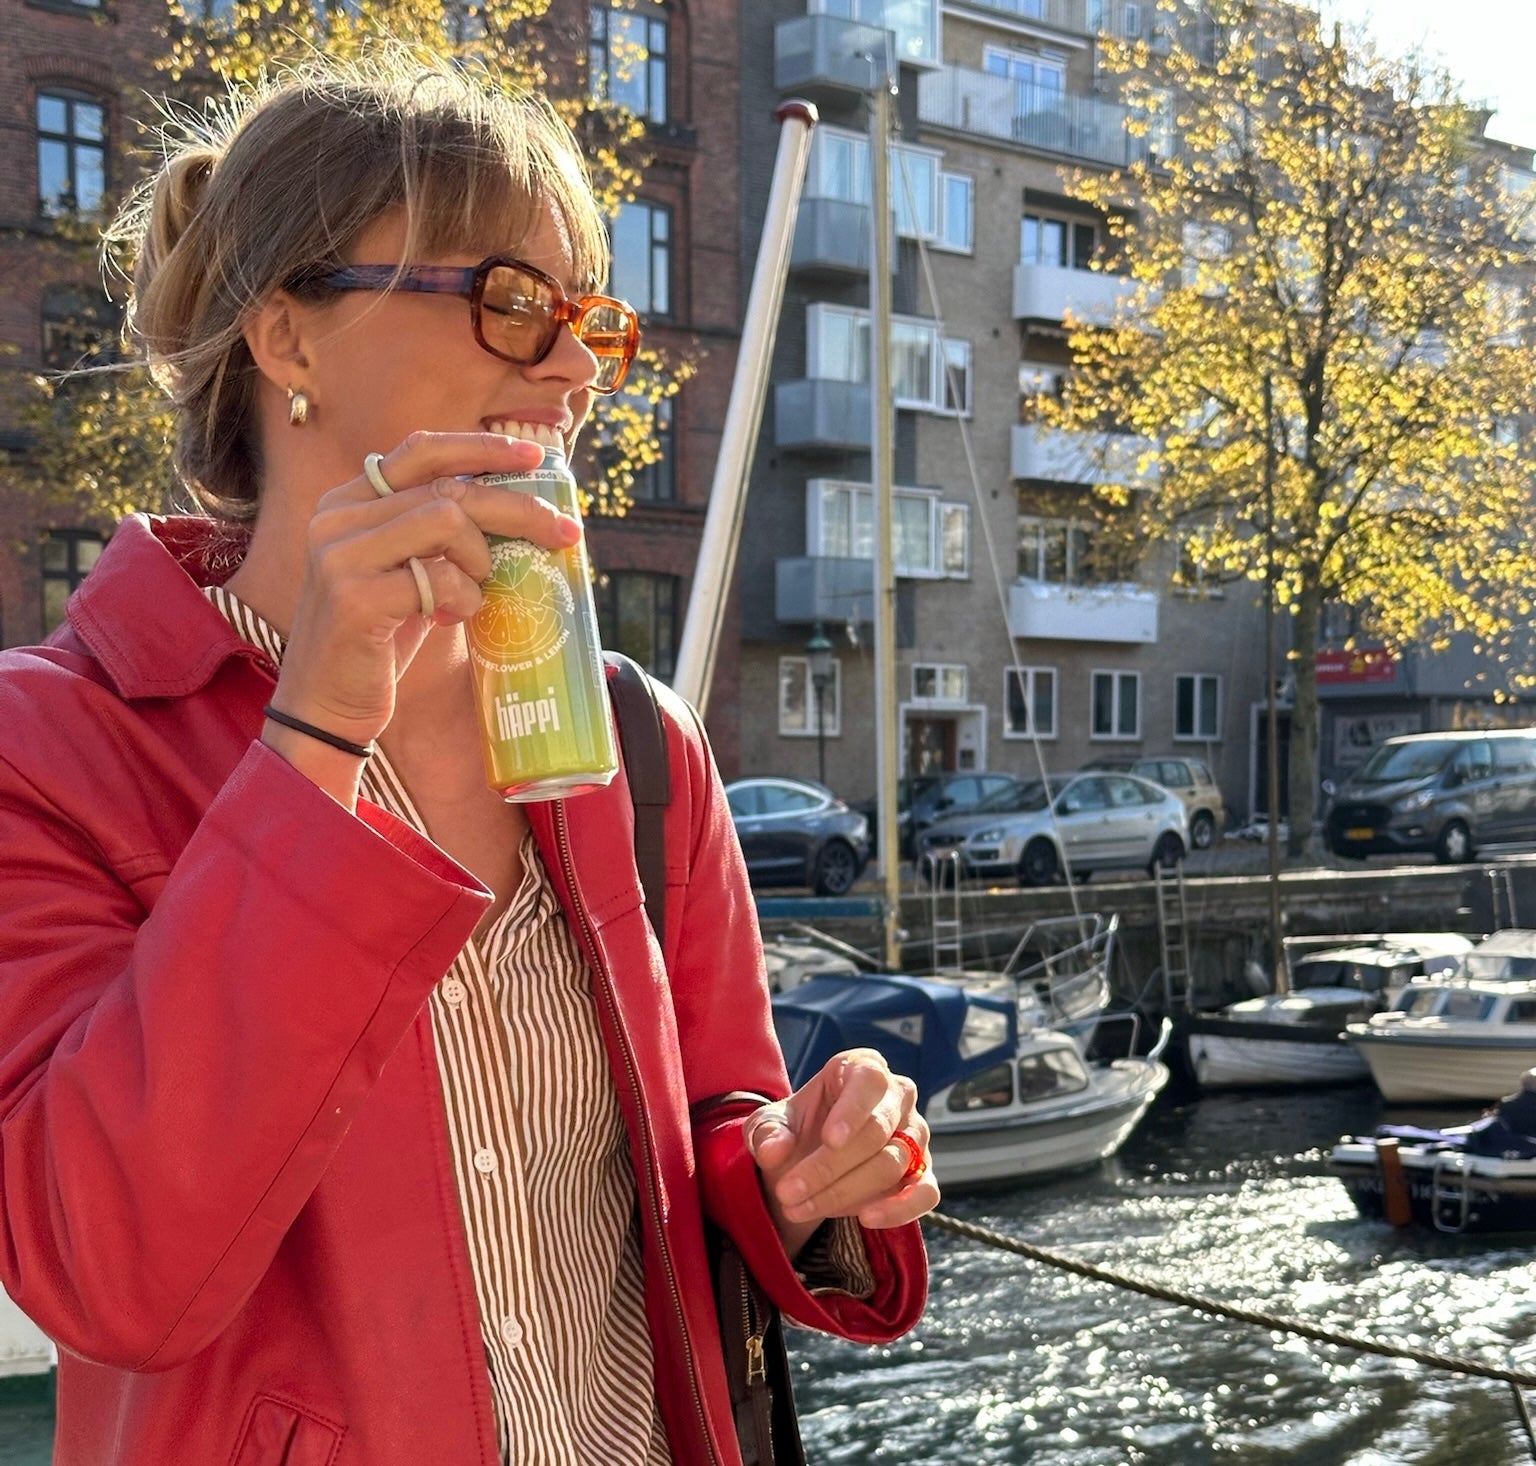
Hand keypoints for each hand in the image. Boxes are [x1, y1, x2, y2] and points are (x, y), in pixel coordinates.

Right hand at [269, 431, 581, 747]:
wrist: (325, 707)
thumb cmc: (377, 640)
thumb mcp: (407, 575)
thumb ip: (440, 539)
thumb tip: (519, 513)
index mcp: (350, 502)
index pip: (422, 451)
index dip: (482, 448)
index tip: (536, 457)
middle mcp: (338, 517)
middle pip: (449, 490)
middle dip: (518, 510)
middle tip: (565, 534)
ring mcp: (341, 555)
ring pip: (446, 522)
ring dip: (481, 560)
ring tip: (476, 592)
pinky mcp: (353, 598)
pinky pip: (437, 579)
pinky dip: (463, 598)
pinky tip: (453, 618)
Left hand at [746, 1049, 937, 1240]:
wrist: (807, 1161)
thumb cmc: (795, 1130)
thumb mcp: (770, 1125)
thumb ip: (768, 1133)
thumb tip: (774, 1151)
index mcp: (861, 1068)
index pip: (869, 1082)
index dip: (852, 1111)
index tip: (830, 1139)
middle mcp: (897, 1096)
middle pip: (876, 1131)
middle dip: (828, 1167)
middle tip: (788, 1192)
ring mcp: (915, 1135)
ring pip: (892, 1164)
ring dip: (845, 1192)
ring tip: (800, 1208)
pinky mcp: (922, 1173)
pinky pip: (925, 1192)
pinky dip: (900, 1208)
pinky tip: (866, 1218)